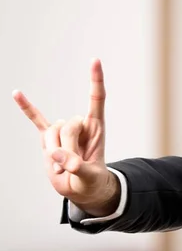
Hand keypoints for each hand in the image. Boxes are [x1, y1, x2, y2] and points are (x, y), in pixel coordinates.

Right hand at [13, 59, 118, 215]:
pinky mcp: (49, 138)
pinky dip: (27, 108)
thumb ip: (78, 167)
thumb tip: (58, 155)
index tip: (95, 60)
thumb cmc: (91, 181)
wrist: (82, 189)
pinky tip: (16, 93)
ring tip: (65, 165)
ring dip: (55, 151)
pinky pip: (36, 120)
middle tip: (76, 165)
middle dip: (69, 146)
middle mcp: (80, 124)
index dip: (96, 80)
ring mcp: (63, 130)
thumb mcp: (89, 178)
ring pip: (52, 130)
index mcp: (97, 127)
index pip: (97, 98)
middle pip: (68, 123)